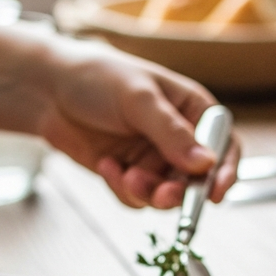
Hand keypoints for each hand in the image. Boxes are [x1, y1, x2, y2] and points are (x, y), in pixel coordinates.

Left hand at [36, 42, 238, 208]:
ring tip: (124, 175)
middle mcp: (178, 137)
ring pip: (165, 194)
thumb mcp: (139, 100)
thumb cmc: (98, 78)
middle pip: (195, 179)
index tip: (216, 194)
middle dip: (178, 190)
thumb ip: (171, 133)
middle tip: (161, 194)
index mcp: (192, 109)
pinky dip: (122, 189)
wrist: (49, 89)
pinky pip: (137, 197)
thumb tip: (206, 164)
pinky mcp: (128, 173)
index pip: (223, 144)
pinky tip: (106, 166)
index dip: (225, 171)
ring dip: (147, 192)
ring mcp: (153, 157)